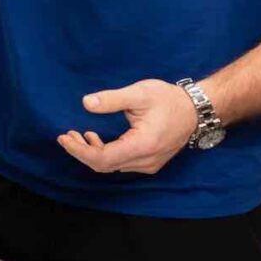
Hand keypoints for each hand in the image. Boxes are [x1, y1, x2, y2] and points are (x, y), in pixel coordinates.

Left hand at [56, 80, 199, 178]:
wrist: (195, 110)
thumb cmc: (169, 99)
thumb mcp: (140, 93)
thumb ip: (112, 99)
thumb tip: (86, 103)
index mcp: (142, 145)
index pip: (102, 158)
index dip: (79, 151)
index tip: (64, 138)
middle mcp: (145, 161)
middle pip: (103, 166)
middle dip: (81, 152)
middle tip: (67, 136)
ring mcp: (148, 165)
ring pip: (111, 167)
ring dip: (92, 153)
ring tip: (79, 135)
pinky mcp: (149, 163)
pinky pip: (120, 164)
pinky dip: (105, 155)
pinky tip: (96, 140)